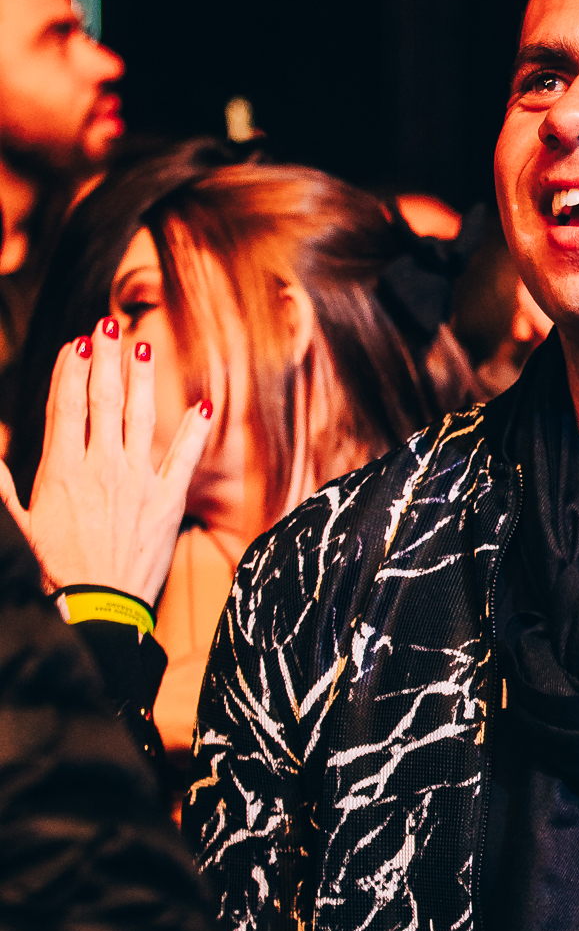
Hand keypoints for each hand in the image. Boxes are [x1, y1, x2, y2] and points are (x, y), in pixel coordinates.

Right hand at [0, 318, 214, 605]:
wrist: (102, 607)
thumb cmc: (60, 568)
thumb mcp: (24, 525)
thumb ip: (6, 485)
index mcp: (62, 470)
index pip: (67, 406)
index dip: (71, 370)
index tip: (76, 343)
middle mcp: (101, 467)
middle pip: (103, 400)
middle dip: (105, 357)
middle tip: (107, 323)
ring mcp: (137, 480)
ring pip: (140, 417)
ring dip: (142, 378)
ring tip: (142, 346)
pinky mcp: (168, 498)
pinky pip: (185, 456)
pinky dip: (196, 428)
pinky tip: (205, 402)